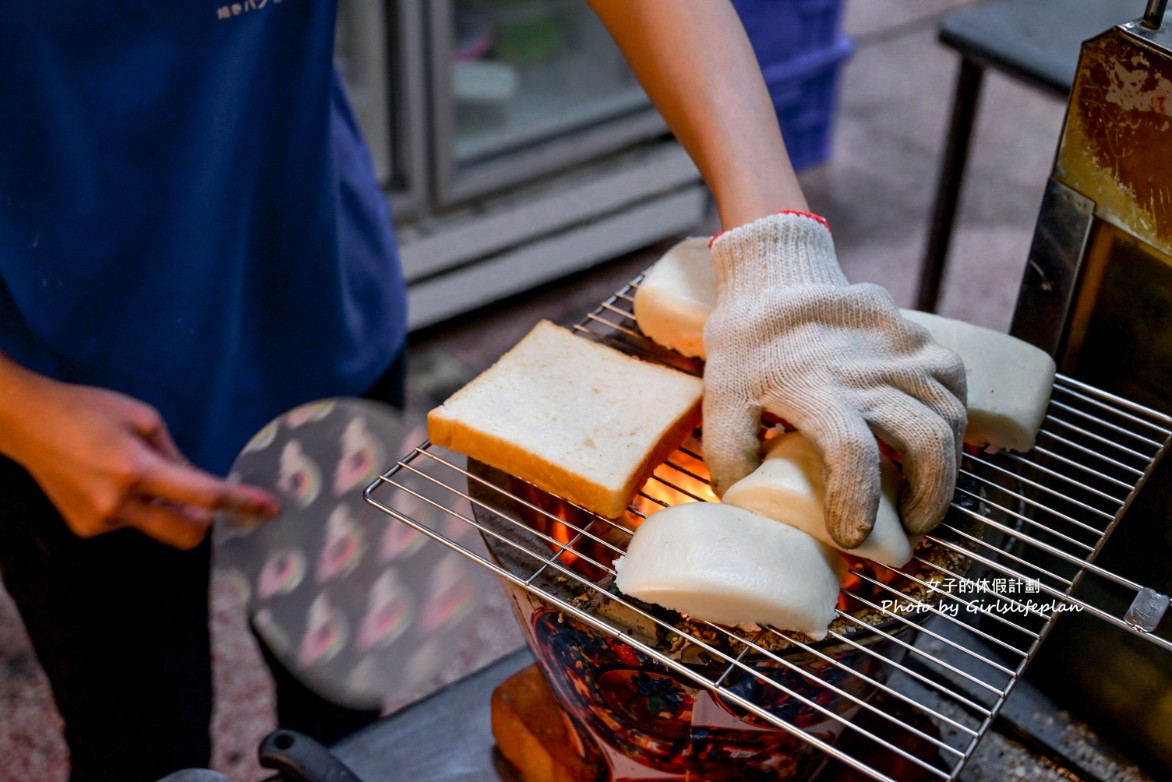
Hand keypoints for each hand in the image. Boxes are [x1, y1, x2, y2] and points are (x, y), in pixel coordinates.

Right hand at [2, 371, 278, 548]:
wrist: (25, 424)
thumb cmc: (88, 410)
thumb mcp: (144, 419)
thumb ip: (177, 457)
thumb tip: (202, 488)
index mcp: (135, 469)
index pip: (202, 495)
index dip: (240, 502)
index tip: (269, 508)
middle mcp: (117, 503)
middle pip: (187, 533)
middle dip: (207, 521)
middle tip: (208, 498)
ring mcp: (99, 522)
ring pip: (158, 527)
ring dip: (166, 508)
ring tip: (135, 471)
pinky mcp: (86, 529)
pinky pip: (133, 524)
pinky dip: (139, 508)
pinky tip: (113, 481)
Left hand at [702, 212, 967, 547]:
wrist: (778, 276)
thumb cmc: (748, 346)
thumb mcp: (721, 400)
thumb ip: (730, 457)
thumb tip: (751, 505)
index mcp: (814, 386)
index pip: (852, 453)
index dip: (858, 503)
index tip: (852, 538)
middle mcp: (867, 369)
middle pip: (925, 442)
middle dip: (927, 500)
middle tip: (909, 529)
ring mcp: (903, 352)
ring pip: (951, 421)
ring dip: (946, 471)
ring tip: (922, 500)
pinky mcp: (923, 342)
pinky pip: (957, 392)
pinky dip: (953, 429)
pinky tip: (932, 451)